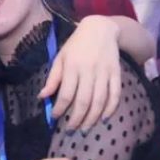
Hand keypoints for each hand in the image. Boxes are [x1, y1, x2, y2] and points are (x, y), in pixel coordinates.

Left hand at [38, 15, 122, 130]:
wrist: (100, 29)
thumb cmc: (76, 45)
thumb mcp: (60, 58)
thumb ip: (53, 78)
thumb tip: (42, 97)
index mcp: (72, 66)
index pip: (66, 93)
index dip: (60, 109)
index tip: (55, 118)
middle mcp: (89, 70)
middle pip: (83, 101)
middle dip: (76, 119)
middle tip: (71, 130)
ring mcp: (104, 72)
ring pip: (99, 100)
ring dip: (92, 118)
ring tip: (85, 128)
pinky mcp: (116, 73)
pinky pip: (115, 94)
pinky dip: (110, 108)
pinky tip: (104, 118)